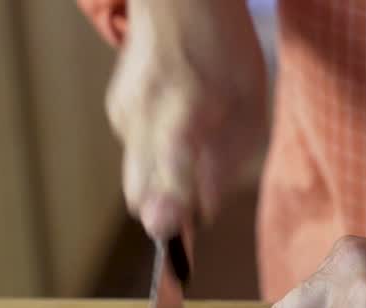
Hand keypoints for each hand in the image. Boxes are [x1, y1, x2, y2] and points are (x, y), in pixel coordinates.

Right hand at [104, 0, 266, 239]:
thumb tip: (205, 210)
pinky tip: (179, 126)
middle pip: (140, 188)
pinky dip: (158, 158)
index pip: (171, 161)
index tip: (166, 227)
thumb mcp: (248, 102)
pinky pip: (138, 155)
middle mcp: (144, 112)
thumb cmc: (223, 49)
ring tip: (194, 146)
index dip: (169, 198)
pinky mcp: (117, 113)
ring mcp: (124, 113)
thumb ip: (228, 160)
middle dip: (164, 210)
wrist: (177, 0)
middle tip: (188, 217)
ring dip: (164, 183)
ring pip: (138, 177)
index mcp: (184, 104)